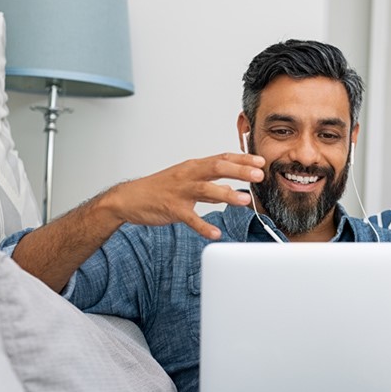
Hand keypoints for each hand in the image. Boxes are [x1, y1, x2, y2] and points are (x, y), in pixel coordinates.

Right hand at [105, 152, 265, 239]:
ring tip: (245, 200)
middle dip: (240, 171)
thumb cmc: (160, 189)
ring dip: (227, 195)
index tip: (261, 161)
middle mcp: (188, 175)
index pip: (222, 158)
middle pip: (217, 168)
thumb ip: (210, 186)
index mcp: (194, 166)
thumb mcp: (187, 181)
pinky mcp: (172, 208)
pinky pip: (190, 218)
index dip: (243, 159)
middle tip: (259, 175)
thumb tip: (232, 190)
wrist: (129, 198)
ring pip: (206, 189)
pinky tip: (215, 233)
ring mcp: (180, 191)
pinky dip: (203, 226)